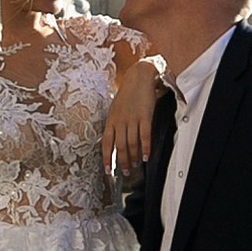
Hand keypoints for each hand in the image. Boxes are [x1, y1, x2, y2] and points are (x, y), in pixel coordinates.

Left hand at [104, 58, 166, 176]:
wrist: (138, 78)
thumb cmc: (127, 94)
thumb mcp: (115, 109)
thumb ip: (114, 124)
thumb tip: (113, 140)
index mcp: (111, 121)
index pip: (106, 143)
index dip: (106, 158)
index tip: (107, 170)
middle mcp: (120, 121)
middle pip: (119, 147)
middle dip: (122, 162)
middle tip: (126, 172)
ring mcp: (132, 119)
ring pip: (132, 144)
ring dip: (133, 157)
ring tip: (136, 165)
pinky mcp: (145, 116)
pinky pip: (144, 136)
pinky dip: (145, 148)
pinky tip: (146, 156)